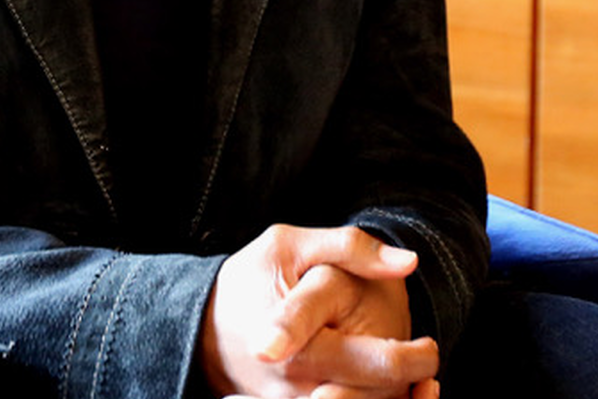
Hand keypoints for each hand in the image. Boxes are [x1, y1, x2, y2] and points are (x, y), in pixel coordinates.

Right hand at [199, 223, 438, 398]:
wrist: (201, 327)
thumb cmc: (248, 280)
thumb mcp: (288, 245)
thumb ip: (348, 247)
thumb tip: (407, 262)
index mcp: (299, 348)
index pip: (376, 366)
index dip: (413, 360)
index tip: (429, 347)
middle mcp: (297, 389)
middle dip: (408, 387)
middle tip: (426, 364)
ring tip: (414, 382)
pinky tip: (387, 392)